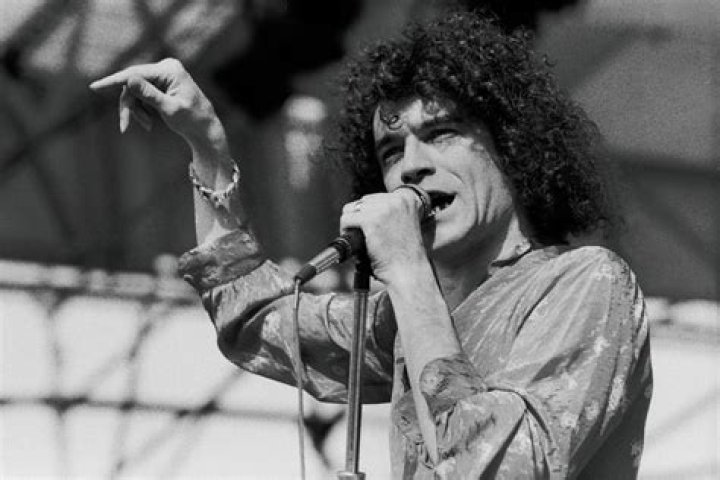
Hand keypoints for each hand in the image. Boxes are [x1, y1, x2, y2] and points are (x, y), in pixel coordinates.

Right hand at [89, 58, 225, 150]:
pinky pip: (142, 95)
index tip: (94, 87)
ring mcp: (163, 75)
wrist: (205, 130)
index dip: (113, 81)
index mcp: (170, 70)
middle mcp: (166, 68)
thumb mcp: (170, 109)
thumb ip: (149, 95)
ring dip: (136, 110)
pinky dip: (142, 109)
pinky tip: (149, 123)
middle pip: (133, 84)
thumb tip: (129, 79)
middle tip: (124, 126)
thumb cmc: (192, 121)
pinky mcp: (161, 84)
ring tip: (147, 126)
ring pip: (135, 91)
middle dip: (128, 105)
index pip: (135, 74)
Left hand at [339, 189, 428, 283]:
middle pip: (361, 202)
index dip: (368, 213)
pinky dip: (345, 230)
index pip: (374, 198)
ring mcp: (383, 209)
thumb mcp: (403, 224)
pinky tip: (354, 241)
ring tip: (358, 238)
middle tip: (363, 235)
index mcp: (405, 199)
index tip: (368, 226)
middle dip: (359, 218)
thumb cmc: (405, 255)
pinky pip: (347, 219)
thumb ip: (389, 212)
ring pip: (351, 209)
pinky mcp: (371, 221)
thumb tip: (364, 207)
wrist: (408, 272)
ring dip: (351, 224)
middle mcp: (395, 200)